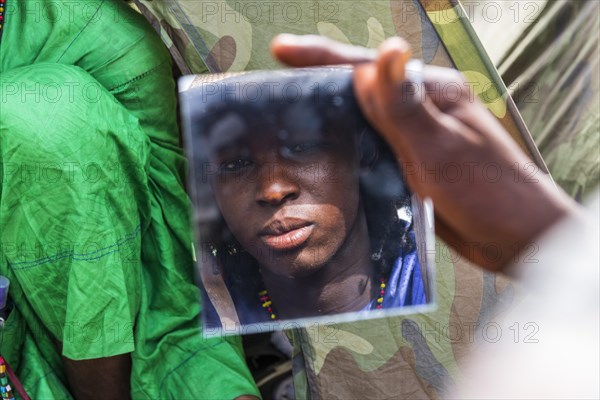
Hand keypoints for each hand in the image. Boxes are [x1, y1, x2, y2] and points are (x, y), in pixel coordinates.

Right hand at [271, 34, 578, 271]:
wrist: (519, 239)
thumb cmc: (491, 192)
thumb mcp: (443, 149)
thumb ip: (407, 107)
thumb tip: (385, 51)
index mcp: (430, 92)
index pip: (369, 68)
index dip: (321, 58)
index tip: (280, 51)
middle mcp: (420, 109)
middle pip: (359, 91)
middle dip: (315, 87)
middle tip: (271, 93)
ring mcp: (415, 137)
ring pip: (362, 121)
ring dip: (327, 121)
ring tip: (285, 126)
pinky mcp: (411, 164)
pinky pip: (371, 150)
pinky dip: (345, 151)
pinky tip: (321, 161)